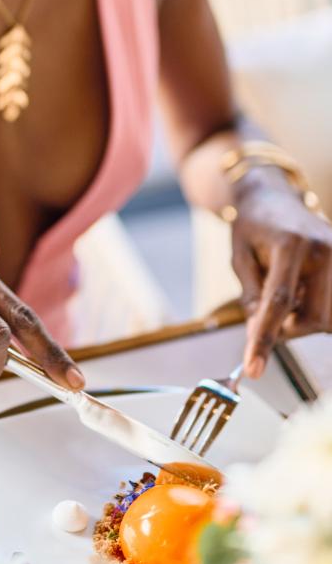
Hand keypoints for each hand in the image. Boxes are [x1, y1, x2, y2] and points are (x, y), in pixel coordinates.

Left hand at [231, 186, 331, 377]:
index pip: (279, 303)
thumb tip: (259, 336)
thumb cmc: (253, 227)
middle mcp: (325, 250)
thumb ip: (252, 298)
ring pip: (328, 318)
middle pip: (312, 318)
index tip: (253, 368)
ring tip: (291, 293)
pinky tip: (306, 293)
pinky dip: (320, 309)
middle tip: (271, 314)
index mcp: (290, 245)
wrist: (274, 195)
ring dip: (306, 318)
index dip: (265, 339)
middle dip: (288, 327)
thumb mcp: (240, 258)